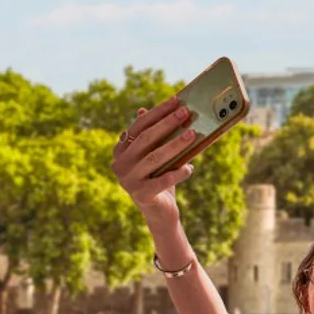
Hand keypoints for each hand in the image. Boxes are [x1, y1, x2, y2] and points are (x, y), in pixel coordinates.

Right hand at [110, 96, 196, 219]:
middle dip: (168, 123)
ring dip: (176, 144)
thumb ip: (157, 137)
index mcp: (121, 150)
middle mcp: (119, 163)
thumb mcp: (158, 156)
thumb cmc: (161, 178)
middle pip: (146, 138)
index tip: (177, 100)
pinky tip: (190, 168)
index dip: (158, 112)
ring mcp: (127, 180)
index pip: (139, 125)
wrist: (160, 212)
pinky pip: (163, 180)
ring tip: (194, 134)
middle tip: (186, 112)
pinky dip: (178, 172)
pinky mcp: (140, 195)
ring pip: (155, 157)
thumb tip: (169, 110)